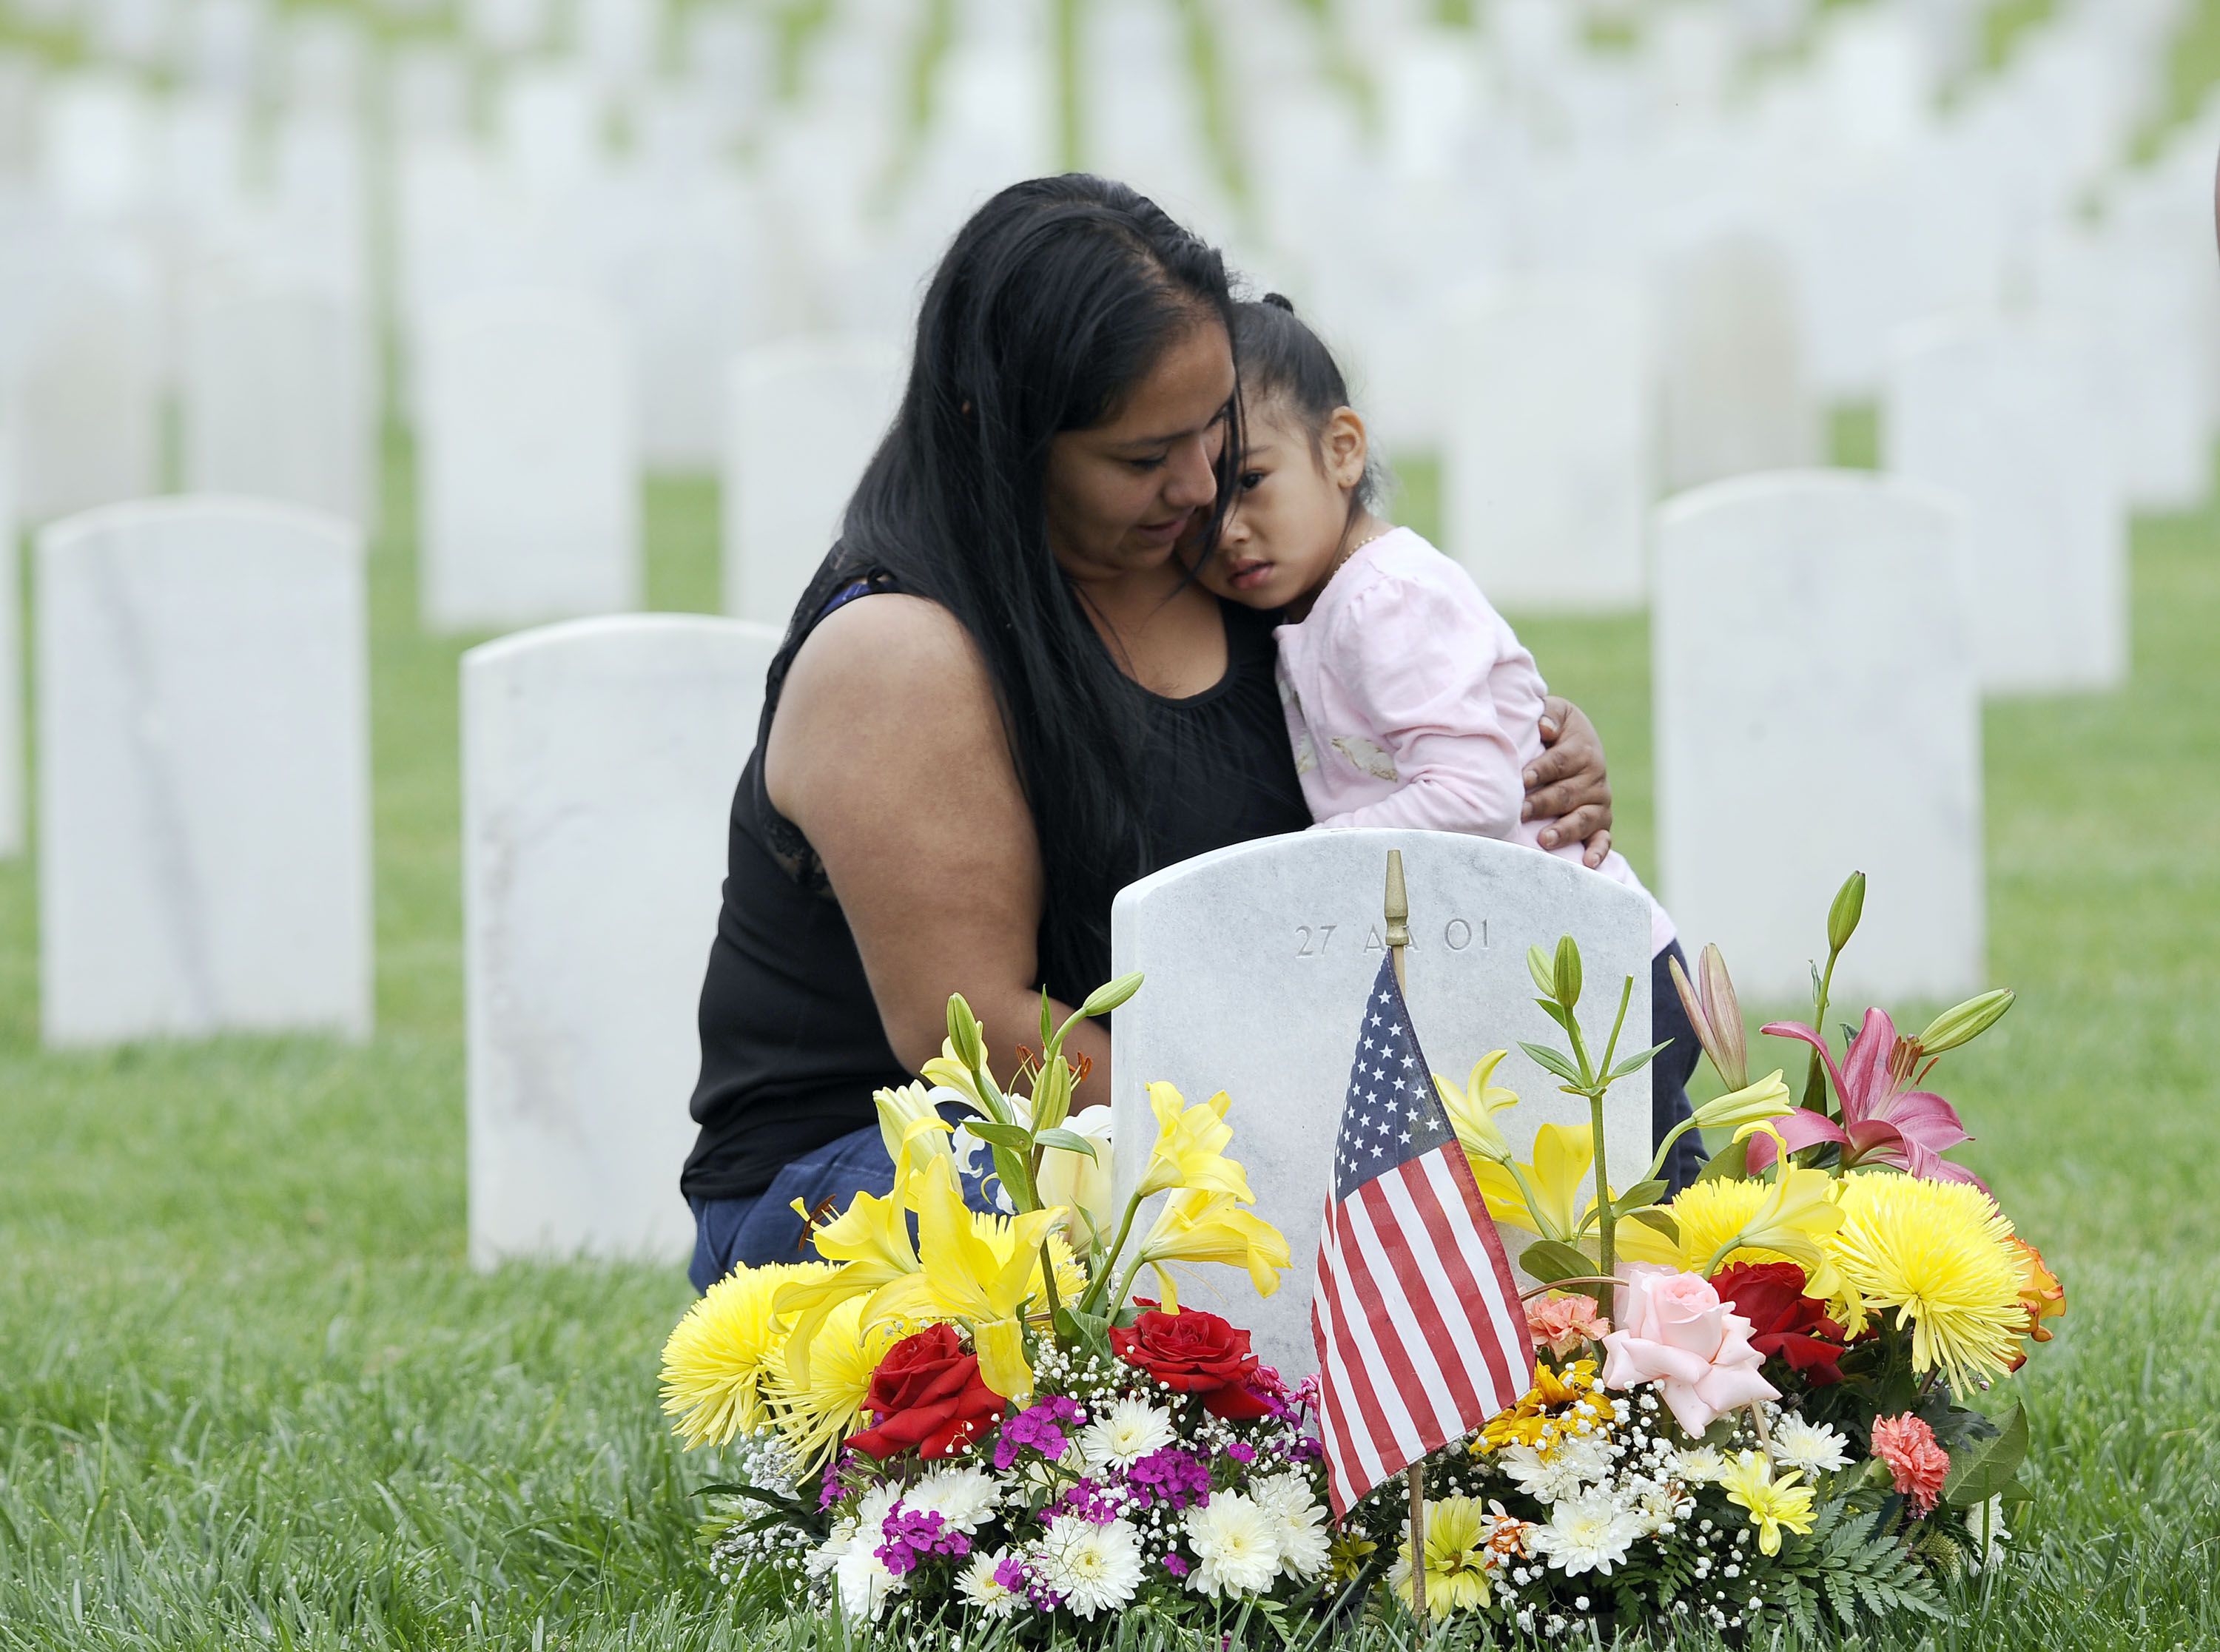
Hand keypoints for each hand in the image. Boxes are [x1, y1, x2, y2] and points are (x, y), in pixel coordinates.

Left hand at [1522, 696, 1613, 867]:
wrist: (1578, 741)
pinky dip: (1598, 852)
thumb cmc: (1555, 728)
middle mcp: (1595, 778)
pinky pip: (1603, 839)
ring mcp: (1599, 802)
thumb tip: (1544, 727)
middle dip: (1541, 804)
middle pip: (1567, 794)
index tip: (1522, 778)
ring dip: (1565, 830)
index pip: (1560, 762)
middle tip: (1519, 812)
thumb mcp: (1556, 713)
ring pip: (1583, 819)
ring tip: (1544, 840)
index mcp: (1583, 750)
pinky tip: (1587, 864)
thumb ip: (1550, 715)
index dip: (1540, 771)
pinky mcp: (1602, 822)